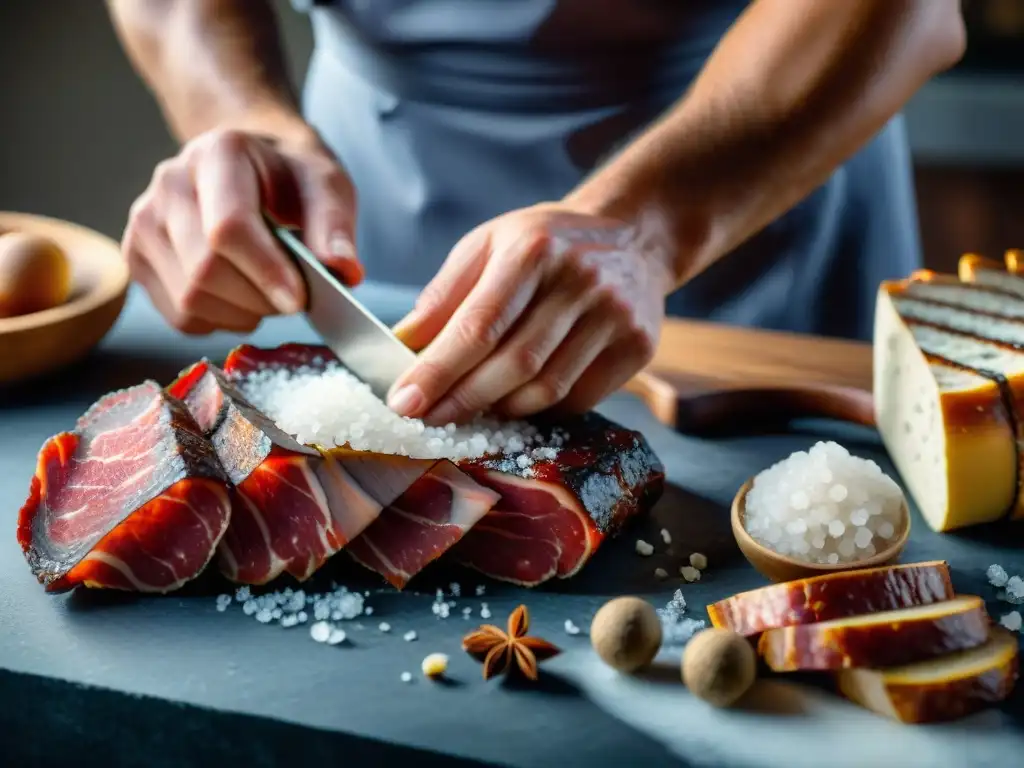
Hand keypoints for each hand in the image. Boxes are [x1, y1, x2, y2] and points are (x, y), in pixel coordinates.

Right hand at [123, 126, 361, 334]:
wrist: (250, 164)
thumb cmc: (290, 177)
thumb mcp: (327, 185)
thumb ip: (335, 225)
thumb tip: (343, 271)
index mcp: (218, 154)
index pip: (228, 228)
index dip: (265, 272)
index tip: (298, 299)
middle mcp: (169, 182)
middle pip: (205, 271)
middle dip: (259, 299)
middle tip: (293, 297)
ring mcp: (144, 221)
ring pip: (190, 299)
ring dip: (242, 314)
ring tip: (268, 293)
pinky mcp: (136, 257)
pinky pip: (180, 316)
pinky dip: (219, 321)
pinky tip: (239, 298)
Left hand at [388, 203, 674, 423]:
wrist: (634, 236)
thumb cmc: (546, 244)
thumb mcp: (488, 245)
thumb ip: (445, 296)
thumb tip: (403, 346)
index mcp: (533, 249)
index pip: (478, 325)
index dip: (438, 371)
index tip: (404, 403)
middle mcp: (580, 281)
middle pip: (514, 363)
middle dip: (463, 399)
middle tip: (428, 419)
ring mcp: (615, 316)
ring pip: (547, 389)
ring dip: (502, 408)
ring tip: (474, 406)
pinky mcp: (637, 346)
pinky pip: (578, 399)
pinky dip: (541, 409)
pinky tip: (520, 398)